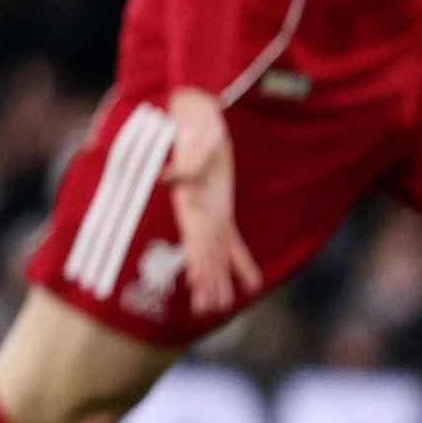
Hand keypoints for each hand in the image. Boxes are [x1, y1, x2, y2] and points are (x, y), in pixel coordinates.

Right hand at [160, 87, 263, 321]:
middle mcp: (200, 212)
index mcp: (192, 201)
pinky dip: (241, 262)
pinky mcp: (222, 209)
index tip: (197, 284)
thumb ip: (187, 163)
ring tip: (218, 308)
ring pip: (217, 254)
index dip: (197, 261)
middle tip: (205, 309)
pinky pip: (232, 242)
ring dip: (219, 279)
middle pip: (205, 253)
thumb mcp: (196, 139)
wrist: (198, 113)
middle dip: (205, 280)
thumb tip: (169, 181)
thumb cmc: (196, 124)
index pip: (195, 237)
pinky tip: (252, 284)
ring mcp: (211, 213)